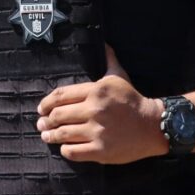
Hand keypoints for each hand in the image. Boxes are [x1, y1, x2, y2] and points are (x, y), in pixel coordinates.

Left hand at [36, 44, 167, 162]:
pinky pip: (73, 152)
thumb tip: (104, 43)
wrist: (153, 125)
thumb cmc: (132, 100)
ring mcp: (97, 132)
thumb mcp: (119, 76)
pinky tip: (64, 147)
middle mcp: (94, 110)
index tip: (41, 108)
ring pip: (63, 134)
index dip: (47, 102)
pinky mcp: (101, 151)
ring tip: (46, 135)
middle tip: (41, 123)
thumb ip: (109, 60)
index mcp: (96, 91)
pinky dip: (64, 149)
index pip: (61, 95)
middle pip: (59, 115)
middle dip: (46, 120)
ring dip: (51, 135)